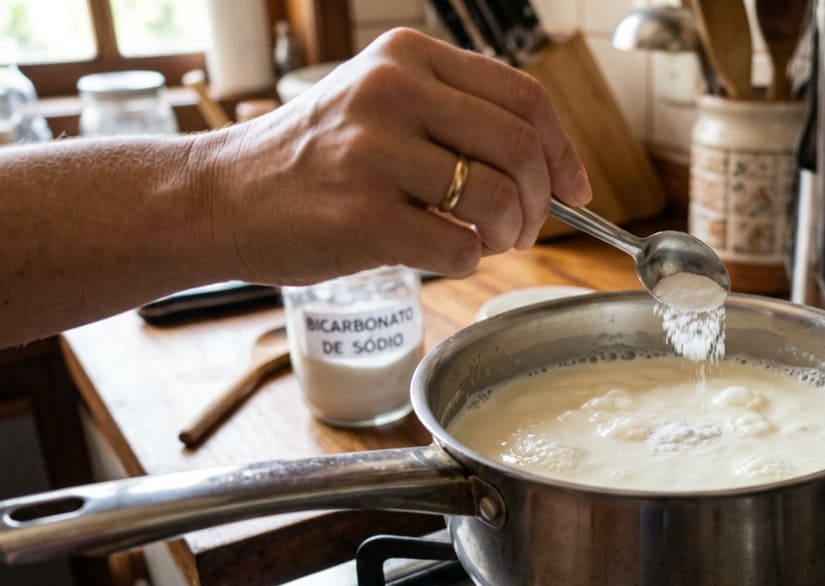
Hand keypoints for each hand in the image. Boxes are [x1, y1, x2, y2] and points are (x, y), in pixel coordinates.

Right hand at [197, 28, 591, 283]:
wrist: (221, 197)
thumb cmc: (313, 159)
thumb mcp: (379, 103)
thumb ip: (455, 117)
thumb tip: (550, 169)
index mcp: (407, 57)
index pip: (524, 97)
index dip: (562, 150)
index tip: (574, 188)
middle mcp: (392, 93)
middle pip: (519, 149)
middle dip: (541, 202)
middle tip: (526, 228)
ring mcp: (373, 154)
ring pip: (497, 200)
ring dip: (508, 234)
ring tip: (484, 240)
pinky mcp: (361, 217)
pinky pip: (459, 248)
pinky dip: (466, 260)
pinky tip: (439, 253)